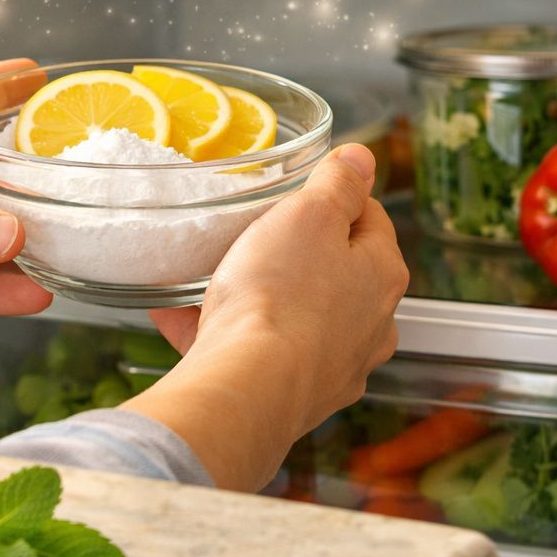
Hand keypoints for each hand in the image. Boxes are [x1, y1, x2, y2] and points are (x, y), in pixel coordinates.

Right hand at [122, 144, 406, 489]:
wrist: (246, 389)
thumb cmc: (281, 297)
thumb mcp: (308, 215)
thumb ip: (337, 183)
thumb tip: (362, 159)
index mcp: (382, 275)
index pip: (369, 218)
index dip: (333, 196)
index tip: (297, 191)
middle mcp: (370, 326)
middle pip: (333, 271)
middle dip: (293, 251)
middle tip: (251, 233)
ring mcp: (333, 367)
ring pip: (293, 316)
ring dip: (254, 295)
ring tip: (203, 277)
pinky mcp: (292, 397)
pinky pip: (256, 353)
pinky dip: (221, 332)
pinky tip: (174, 314)